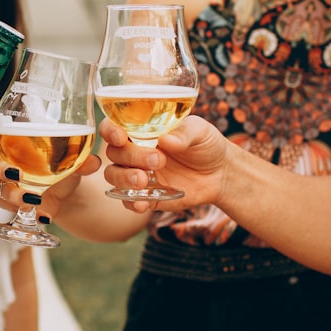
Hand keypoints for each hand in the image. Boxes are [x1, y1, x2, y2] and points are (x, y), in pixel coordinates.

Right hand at [0, 118, 100, 221]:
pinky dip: (25, 212)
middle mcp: (2, 160)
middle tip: (17, 174)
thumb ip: (82, 160)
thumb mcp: (73, 161)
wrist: (66, 194)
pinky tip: (44, 215)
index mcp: (13, 142)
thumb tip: (94, 161)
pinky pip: (7, 208)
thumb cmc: (62, 167)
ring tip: (35, 199)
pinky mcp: (10, 203)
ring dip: (13, 195)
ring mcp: (3, 183)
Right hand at [99, 115, 226, 211]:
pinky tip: (143, 203)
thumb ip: (184, 133)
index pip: (112, 127)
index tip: (121, 137)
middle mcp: (134, 151)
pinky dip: (131, 202)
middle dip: (131, 157)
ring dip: (124, 179)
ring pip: (114, 176)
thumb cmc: (206, 144)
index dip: (110, 131)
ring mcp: (137, 174)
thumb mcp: (200, 132)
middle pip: (114, 153)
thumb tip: (166, 139)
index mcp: (140, 130)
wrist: (220, 173)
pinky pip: (128, 200)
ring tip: (144, 181)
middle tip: (158, 160)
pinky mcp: (146, 195)